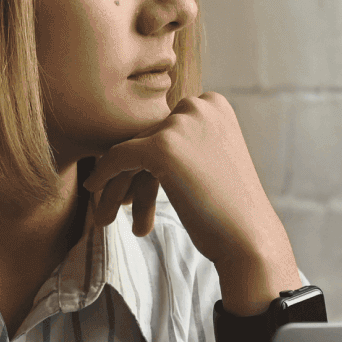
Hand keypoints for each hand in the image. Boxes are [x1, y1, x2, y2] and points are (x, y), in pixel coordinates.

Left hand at [84, 93, 298, 312]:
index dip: (146, 159)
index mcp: (215, 104)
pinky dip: (103, 174)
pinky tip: (93, 189)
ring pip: (131, 150)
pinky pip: (118, 157)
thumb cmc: (230, 208)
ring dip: (117, 183)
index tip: (134, 189)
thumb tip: (138, 142)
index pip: (166, 128)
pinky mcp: (163, 146)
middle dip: (129, 173)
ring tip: (105, 215)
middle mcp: (199, 106)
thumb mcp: (212, 160)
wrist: (248, 237)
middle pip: (148, 138)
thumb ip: (184, 143)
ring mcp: (181, 124)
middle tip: (117, 203)